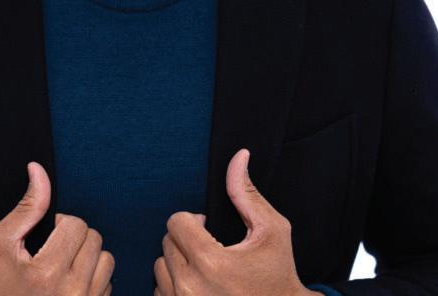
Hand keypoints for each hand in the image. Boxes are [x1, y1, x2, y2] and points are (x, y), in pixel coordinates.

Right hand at [0, 161, 113, 295]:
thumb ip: (27, 207)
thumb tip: (38, 169)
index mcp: (47, 272)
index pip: (76, 224)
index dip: (58, 223)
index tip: (43, 237)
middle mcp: (72, 293)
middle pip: (94, 240)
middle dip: (74, 238)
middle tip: (51, 250)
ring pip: (106, 261)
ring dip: (88, 257)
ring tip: (63, 266)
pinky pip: (108, 286)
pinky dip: (93, 280)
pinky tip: (70, 284)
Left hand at [154, 149, 318, 295]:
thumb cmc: (278, 275)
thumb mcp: (271, 230)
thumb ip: (246, 192)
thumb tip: (239, 156)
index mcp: (211, 262)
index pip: (176, 222)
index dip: (194, 220)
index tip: (208, 228)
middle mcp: (190, 288)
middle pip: (167, 242)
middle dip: (186, 239)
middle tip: (210, 248)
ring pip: (160, 268)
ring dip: (178, 262)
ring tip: (203, 269)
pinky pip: (159, 292)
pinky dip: (173, 286)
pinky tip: (197, 287)